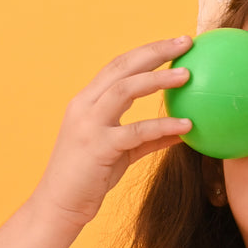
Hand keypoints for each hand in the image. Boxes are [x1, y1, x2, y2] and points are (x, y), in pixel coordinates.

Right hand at [30, 36, 191, 227]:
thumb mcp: (121, 154)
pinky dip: (162, 126)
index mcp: (87, 102)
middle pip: (122, 67)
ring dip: (158, 79)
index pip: (119, 66)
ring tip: (187, 74)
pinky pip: (136, 132)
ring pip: (125, 89)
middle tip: (185, 42)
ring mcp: (89, 125)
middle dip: (154, 51)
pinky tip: (187, 126)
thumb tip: (183, 131)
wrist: (59, 206)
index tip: (175, 44)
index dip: (147, 52)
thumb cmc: (89, 179)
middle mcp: (85, 106)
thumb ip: (148, 140)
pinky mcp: (97, 147)